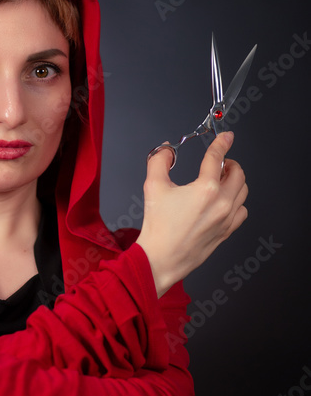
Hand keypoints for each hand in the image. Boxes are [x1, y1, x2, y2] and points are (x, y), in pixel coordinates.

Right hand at [135, 131, 247, 296]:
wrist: (161, 258)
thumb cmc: (158, 227)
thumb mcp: (153, 187)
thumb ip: (159, 161)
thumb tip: (166, 150)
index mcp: (205, 189)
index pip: (217, 158)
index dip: (222, 143)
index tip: (226, 137)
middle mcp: (221, 203)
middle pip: (238, 173)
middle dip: (229, 164)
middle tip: (219, 164)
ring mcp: (227, 218)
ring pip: (243, 191)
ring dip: (235, 181)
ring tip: (222, 181)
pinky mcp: (226, 231)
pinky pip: (242, 211)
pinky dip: (237, 202)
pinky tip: (225, 202)